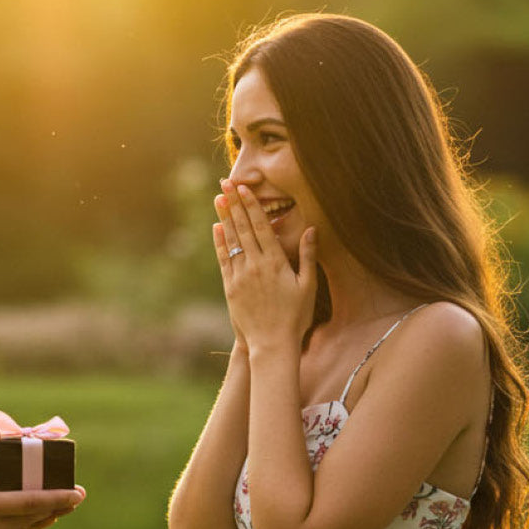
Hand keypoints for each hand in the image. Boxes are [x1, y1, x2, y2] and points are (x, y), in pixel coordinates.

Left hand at [213, 180, 317, 352]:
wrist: (271, 344)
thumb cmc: (295, 317)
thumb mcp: (308, 286)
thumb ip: (307, 256)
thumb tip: (311, 229)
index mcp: (275, 262)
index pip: (261, 227)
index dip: (251, 206)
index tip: (244, 189)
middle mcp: (255, 265)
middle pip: (243, 228)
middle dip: (234, 204)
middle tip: (225, 184)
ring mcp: (240, 276)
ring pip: (231, 241)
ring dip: (225, 218)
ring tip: (219, 198)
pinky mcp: (230, 288)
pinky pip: (223, 260)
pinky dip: (220, 243)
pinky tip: (216, 228)